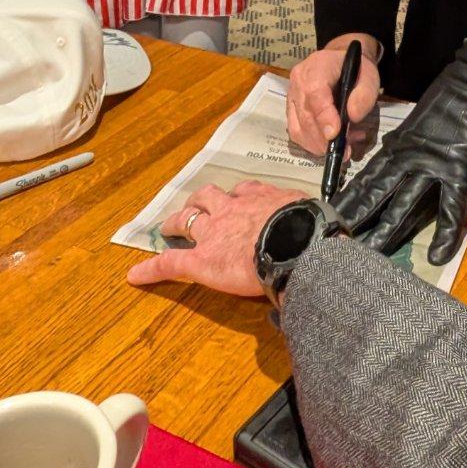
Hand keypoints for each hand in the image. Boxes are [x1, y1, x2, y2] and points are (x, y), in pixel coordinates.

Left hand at [127, 181, 303, 296]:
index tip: (235, 199)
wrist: (294, 243)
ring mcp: (214, 232)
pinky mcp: (200, 259)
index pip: (244, 192)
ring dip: (177, 221)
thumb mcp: (313, 216)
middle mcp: (234, 209)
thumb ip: (310, 221)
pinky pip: (170, 262)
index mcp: (261, 200)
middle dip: (199, 202)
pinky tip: (136, 276)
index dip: (237, 196)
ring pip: (188, 219)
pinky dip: (151, 268)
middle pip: (209, 197)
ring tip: (167, 227)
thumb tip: (330, 234)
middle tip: (193, 208)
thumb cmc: (309, 230)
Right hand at [287, 34, 380, 154]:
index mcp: (316, 67)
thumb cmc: (356, 68)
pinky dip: (312, 143)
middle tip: (346, 151)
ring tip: (342, 147)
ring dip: (318, 145)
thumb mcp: (369, 76)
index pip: (314, 94)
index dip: (324, 116)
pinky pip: (296, 131)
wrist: (341, 60)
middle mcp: (297, 81)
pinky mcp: (290, 109)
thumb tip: (353, 117)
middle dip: (324, 139)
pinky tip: (330, 143)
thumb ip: (364, 95)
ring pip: (297, 128)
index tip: (335, 135)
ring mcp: (291, 96)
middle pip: (305, 116)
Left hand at [334, 39, 466, 265]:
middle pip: (377, 194)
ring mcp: (433, 167)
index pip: (367, 178)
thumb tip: (389, 160)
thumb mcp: (416, 124)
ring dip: (387, 230)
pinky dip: (445, 233)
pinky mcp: (460, 172)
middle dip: (357, 219)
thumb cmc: (448, 100)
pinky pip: (451, 208)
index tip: (331, 216)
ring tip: (369, 253)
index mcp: (398, 147)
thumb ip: (403, 146)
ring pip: (404, 204)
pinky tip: (436, 255)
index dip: (349, 199)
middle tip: (337, 241)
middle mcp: (409, 159)